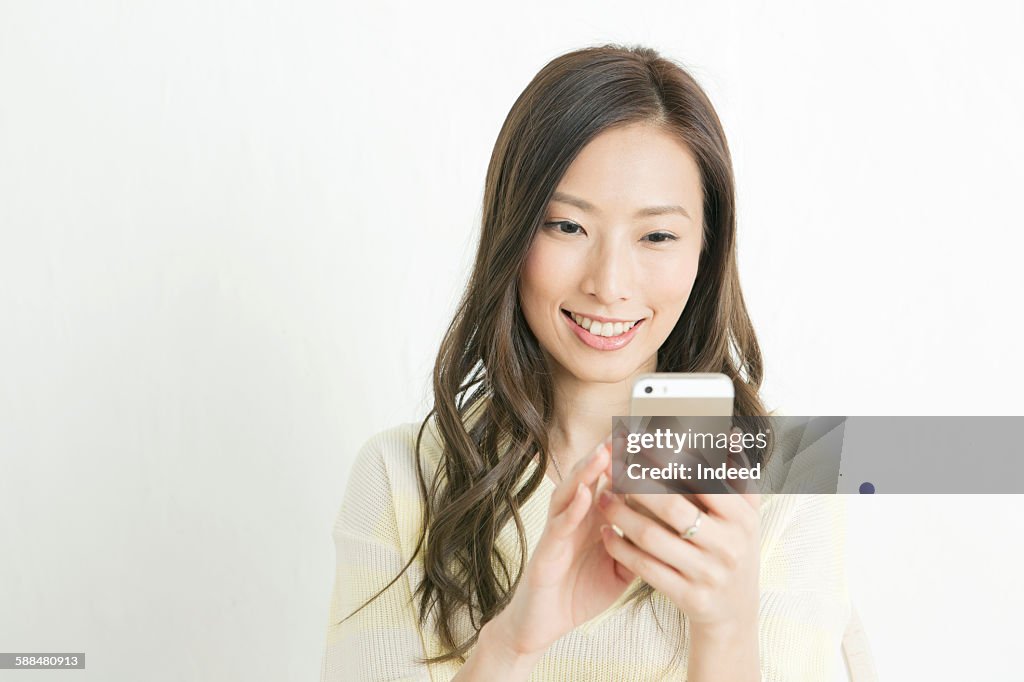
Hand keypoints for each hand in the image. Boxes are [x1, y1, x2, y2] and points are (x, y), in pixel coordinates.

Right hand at [488, 437, 635, 656]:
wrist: (543, 625)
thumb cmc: (577, 592)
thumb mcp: (619, 569)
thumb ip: (639, 547)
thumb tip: (670, 533)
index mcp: (594, 520)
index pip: (611, 483)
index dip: (627, 463)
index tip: (650, 443)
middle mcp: (575, 518)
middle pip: (590, 478)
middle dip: (608, 454)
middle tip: (628, 431)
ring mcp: (559, 531)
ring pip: (572, 492)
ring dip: (588, 471)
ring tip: (604, 451)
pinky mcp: (546, 550)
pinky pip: (560, 525)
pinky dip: (572, 508)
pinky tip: (585, 494)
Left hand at [596, 430, 759, 631]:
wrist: (734, 611)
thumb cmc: (732, 547)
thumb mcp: (745, 514)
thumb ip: (736, 474)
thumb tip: (730, 433)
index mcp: (742, 517)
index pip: (702, 480)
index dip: (668, 459)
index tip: (638, 444)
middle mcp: (728, 545)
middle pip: (672, 507)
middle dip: (636, 484)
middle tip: (612, 468)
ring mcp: (708, 573)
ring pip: (652, 538)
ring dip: (621, 514)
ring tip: (602, 498)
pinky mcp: (689, 597)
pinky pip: (645, 568)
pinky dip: (621, 548)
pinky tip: (605, 533)